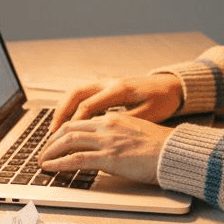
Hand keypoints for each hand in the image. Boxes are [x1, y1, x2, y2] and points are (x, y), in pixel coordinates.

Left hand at [38, 112, 172, 184]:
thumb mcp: (136, 134)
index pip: (80, 121)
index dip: (62, 131)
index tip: (54, 140)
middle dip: (51, 141)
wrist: (175, 153)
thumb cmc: (161, 148)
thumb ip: (118, 137)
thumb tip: (106, 149)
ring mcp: (107, 141)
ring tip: (42, 161)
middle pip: (69, 128)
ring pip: (68, 141)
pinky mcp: (109, 158)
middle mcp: (107, 126)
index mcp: (114, 120)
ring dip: (50, 151)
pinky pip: (77, 159)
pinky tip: (51, 167)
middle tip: (43, 151)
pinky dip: (59, 163)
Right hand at [49, 74, 183, 132]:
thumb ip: (128, 124)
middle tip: (51, 136)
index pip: (88, 106)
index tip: (65, 140)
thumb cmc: (163, 100)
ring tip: (53, 130)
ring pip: (75, 93)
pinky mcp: (105, 86)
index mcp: (119, 90)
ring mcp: (105, 82)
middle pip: (75, 96)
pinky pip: (81, 94)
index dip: (74, 124)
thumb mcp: (150, 115)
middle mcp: (108, 83)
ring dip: (62, 111)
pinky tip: (66, 122)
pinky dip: (70, 107)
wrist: (171, 85)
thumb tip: (109, 139)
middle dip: (60, 116)